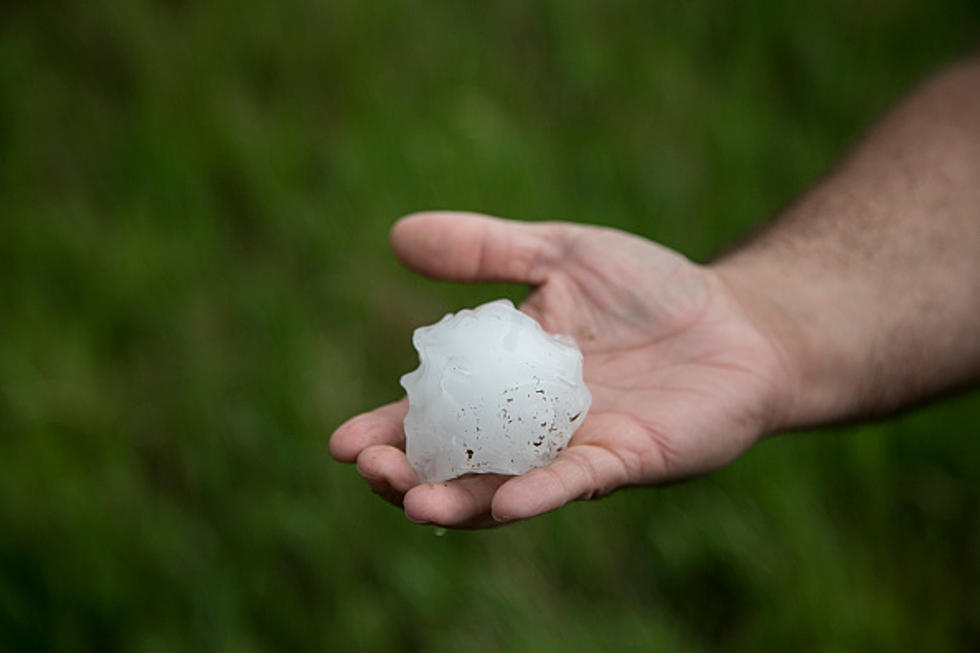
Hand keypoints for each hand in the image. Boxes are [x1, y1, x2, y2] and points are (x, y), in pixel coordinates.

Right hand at [330, 211, 794, 527]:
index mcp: (505, 383)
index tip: (341, 443)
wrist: (739, 320)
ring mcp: (576, 448)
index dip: (387, 430)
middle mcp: (531, 429)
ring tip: (413, 502)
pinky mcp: (626, 460)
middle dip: (409, 475)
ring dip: (458, 500)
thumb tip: (397, 235)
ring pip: (504, 489)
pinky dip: (540, 494)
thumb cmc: (650, 291)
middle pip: (457, 465)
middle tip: (371, 470)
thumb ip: (486, 250)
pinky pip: (576, 482)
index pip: (433, 415)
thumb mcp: (560, 253)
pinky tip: (507, 503)